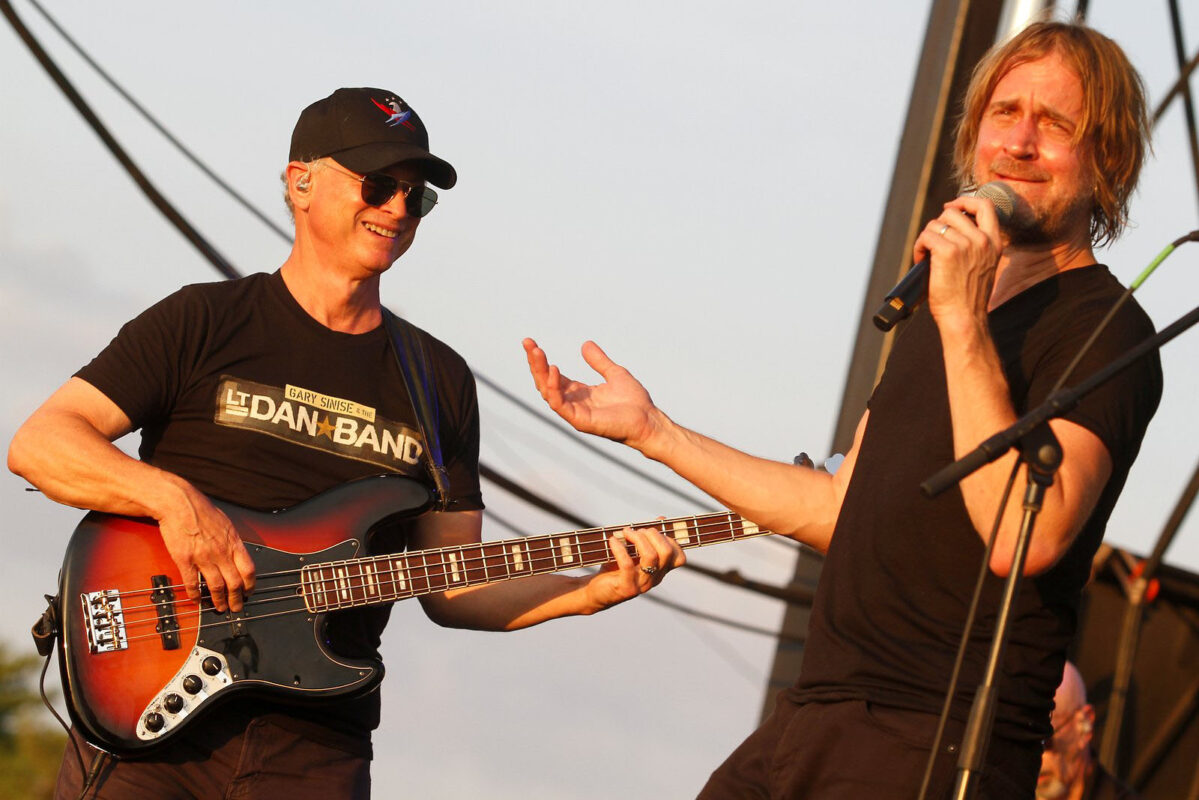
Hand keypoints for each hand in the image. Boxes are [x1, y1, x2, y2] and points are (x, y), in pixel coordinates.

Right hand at [157, 486, 255, 612]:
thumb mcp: (226, 523)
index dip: (251, 585)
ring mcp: (203, 557)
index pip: (248, 569)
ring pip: (216, 586)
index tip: (249, 592)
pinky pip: (192, 583)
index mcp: (233, 542)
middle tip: (236, 607)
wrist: (179, 503)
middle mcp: (221, 552)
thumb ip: (232, 540)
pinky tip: (197, 600)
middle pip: (234, 582)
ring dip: (219, 600)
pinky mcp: (185, 559)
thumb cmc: (201, 510)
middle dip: (237, 599)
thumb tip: (238, 552)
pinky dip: (196, 595)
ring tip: (220, 608)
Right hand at [523, 338, 659, 450]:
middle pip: (545, 382)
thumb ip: (599, 361)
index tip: (531, 342)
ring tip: (538, 352)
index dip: (541, 360)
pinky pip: (560, 405)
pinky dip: (554, 388)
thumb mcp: (614, 373)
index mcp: (579, 393)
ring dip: (540, 372)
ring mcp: (574, 412)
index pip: (552, 376)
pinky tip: (554, 370)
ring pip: (548, 392)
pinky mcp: (579, 421)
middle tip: (528, 343)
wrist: (647, 418)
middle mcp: (573, 402)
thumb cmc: (634, 401)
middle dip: (535, 363)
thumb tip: (585, 344)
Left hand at [583, 525, 685, 609]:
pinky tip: (612, 541)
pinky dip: (620, 548)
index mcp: (660, 571)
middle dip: (653, 535)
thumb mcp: (633, 551)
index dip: (671, 540)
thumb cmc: (615, 569)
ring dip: (638, 538)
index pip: (679, 558)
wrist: (596, 593)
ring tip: (626, 532)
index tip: (654, 530)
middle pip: (667, 553)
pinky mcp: (626, 588)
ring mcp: (641, 584)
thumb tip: (662, 518)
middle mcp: (654, 578)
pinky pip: (627, 564)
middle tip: (638, 530)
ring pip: (651, 557)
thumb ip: (647, 538)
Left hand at [913, 194, 1003, 327]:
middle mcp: (982, 240)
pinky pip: (925, 236)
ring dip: (926, 239)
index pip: (985, 206)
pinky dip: (918, 247)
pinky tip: (920, 260)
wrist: (965, 317)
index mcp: (994, 242)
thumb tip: (950, 228)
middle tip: (932, 245)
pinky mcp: (947, 252)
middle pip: (952, 212)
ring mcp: (965, 244)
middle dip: (938, 225)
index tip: (951, 206)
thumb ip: (974, 246)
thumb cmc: (968, 297)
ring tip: (926, 257)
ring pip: (935, 224)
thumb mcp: (982, 266)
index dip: (965, 200)